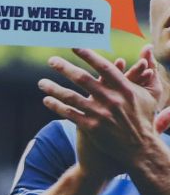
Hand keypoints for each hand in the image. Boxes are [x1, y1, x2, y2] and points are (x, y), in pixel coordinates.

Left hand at [44, 46, 166, 179]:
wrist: (140, 148)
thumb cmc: (144, 117)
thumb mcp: (152, 94)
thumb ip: (148, 71)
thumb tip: (148, 48)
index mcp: (126, 90)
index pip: (104, 68)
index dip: (89, 55)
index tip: (74, 45)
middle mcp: (112, 100)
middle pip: (83, 79)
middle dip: (65, 68)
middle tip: (51, 60)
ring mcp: (100, 114)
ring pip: (71, 97)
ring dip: (54, 88)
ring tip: (41, 82)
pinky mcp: (91, 127)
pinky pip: (69, 114)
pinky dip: (56, 106)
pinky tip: (46, 100)